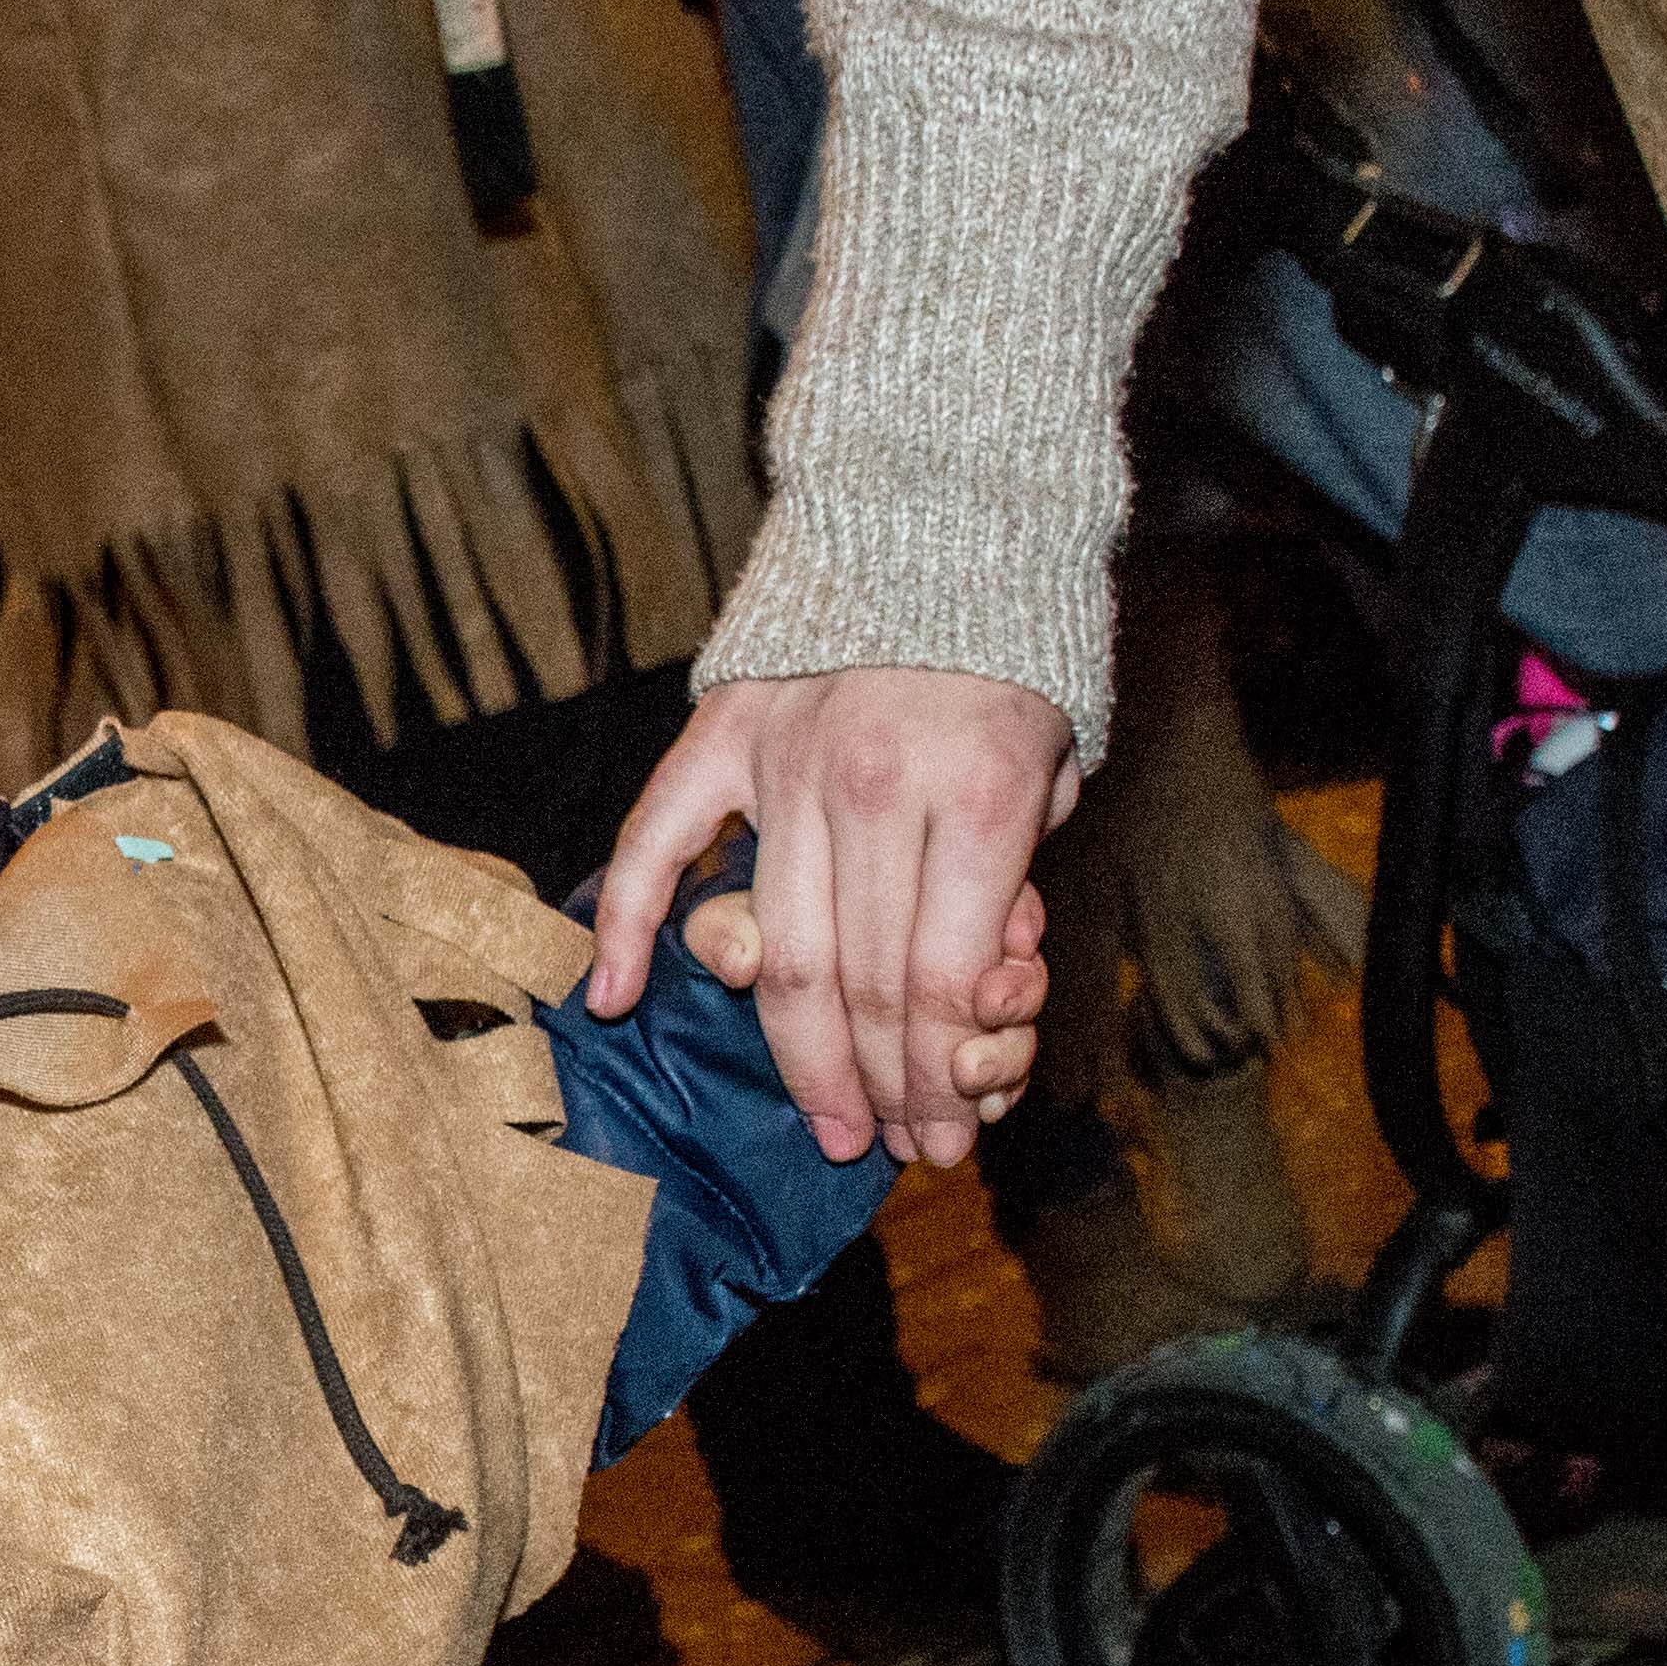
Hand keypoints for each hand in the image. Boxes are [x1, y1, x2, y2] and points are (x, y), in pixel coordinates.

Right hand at [593, 664, 1081, 1166]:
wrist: (947, 515)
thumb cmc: (1010, 660)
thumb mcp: (1052, 767)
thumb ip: (1009, 877)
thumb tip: (975, 993)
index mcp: (972, 796)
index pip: (941, 982)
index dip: (940, 1079)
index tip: (947, 1137)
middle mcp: (870, 787)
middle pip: (863, 986)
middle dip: (883, 1088)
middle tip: (890, 1150)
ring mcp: (786, 762)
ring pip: (780, 952)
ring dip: (803, 1059)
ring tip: (828, 1123)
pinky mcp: (724, 732)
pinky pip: (656, 841)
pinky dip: (629, 924)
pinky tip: (613, 1000)